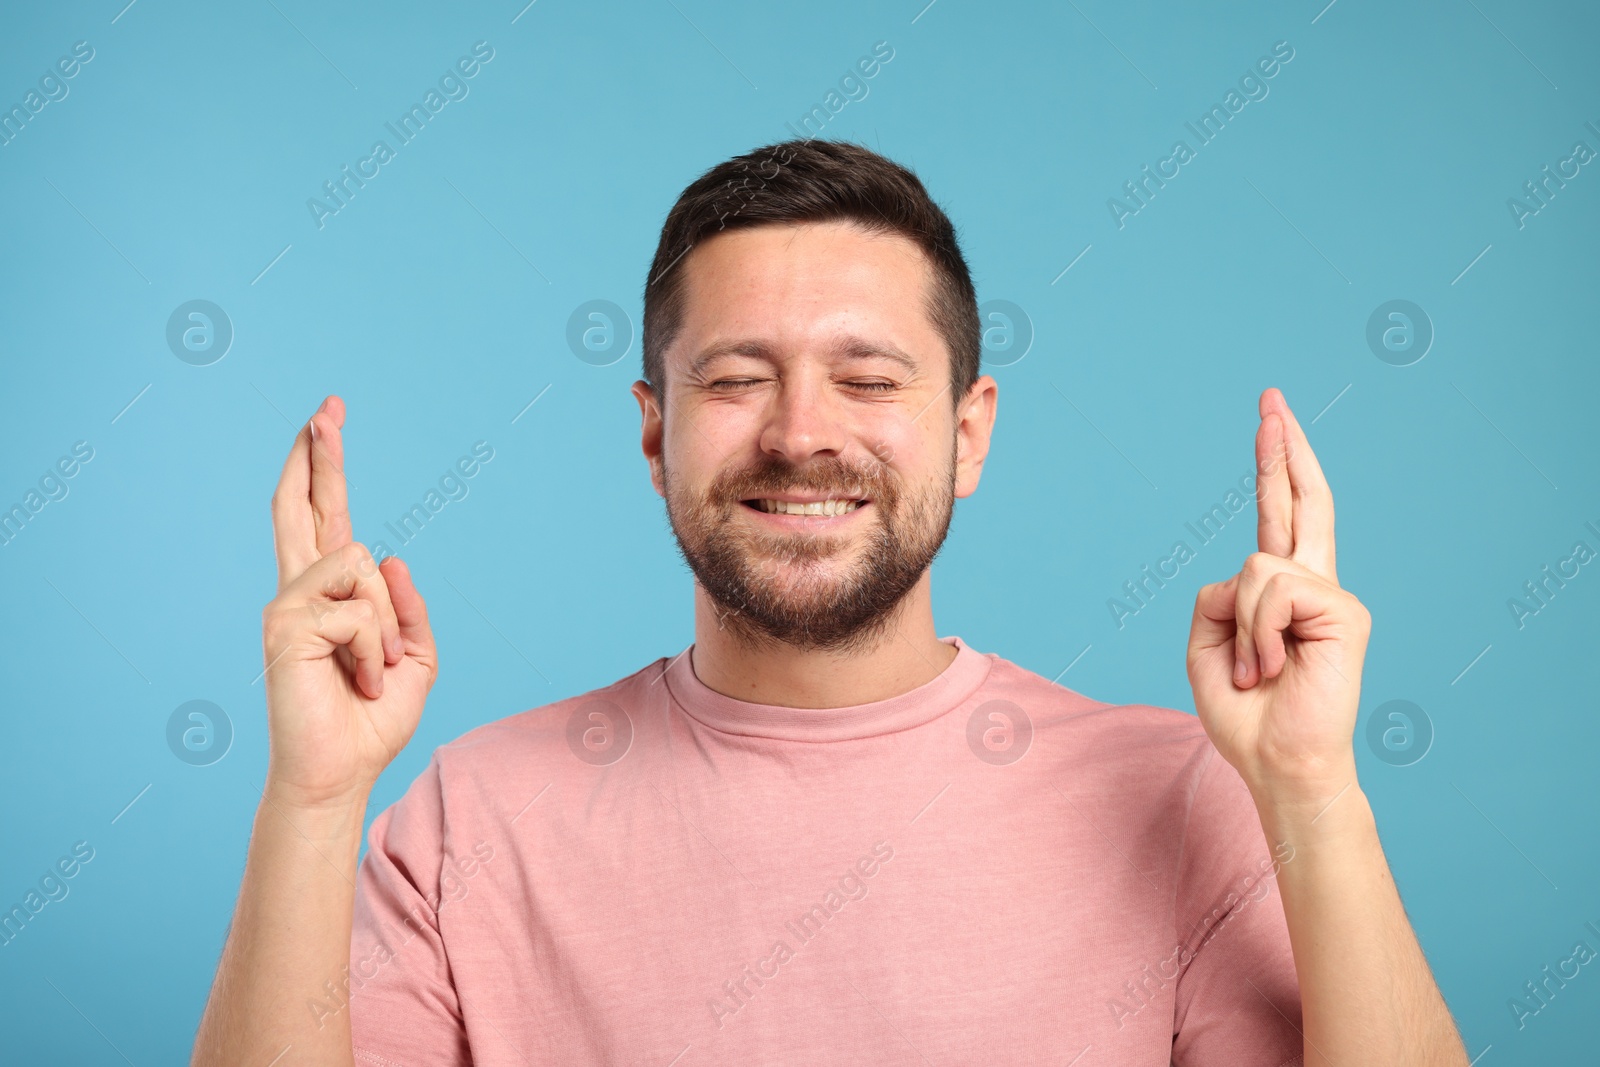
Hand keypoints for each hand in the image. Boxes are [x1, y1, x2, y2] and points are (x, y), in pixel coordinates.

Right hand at [260, 396, 438, 807]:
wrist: (340, 772)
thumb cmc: (371, 720)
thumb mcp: (415, 657)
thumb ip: (409, 606)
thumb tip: (392, 555)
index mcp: (331, 594)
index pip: (324, 517)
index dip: (323, 467)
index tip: (326, 417)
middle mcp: (302, 590)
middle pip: (305, 506)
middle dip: (320, 454)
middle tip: (328, 403)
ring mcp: (288, 604)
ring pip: (362, 564)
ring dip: (388, 626)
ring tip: (373, 669)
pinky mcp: (284, 625)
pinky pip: (360, 611)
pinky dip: (376, 650)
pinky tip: (358, 679)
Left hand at [1186, 388, 1370, 801]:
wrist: (1278, 762)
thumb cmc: (1244, 714)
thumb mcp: (1206, 646)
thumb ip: (1217, 596)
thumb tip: (1250, 570)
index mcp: (1279, 590)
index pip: (1279, 514)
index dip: (1275, 467)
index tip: (1271, 419)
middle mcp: (1312, 585)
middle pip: (1301, 501)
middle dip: (1283, 447)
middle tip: (1270, 395)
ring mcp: (1333, 595)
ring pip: (1258, 565)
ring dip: (1242, 627)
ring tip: (1257, 670)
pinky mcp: (1344, 612)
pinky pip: (1273, 591)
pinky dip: (1258, 633)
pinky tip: (1272, 666)